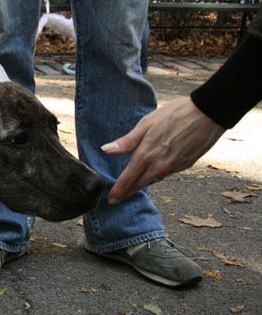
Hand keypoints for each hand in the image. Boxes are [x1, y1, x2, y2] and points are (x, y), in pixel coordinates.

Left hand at [102, 97, 224, 203]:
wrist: (209, 114)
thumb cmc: (176, 114)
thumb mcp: (147, 123)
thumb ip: (127, 141)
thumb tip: (106, 150)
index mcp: (147, 154)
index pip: (128, 178)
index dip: (119, 190)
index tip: (111, 199)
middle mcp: (160, 165)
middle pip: (140, 184)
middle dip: (127, 193)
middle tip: (117, 200)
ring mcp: (174, 167)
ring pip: (153, 180)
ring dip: (141, 185)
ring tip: (131, 189)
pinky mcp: (185, 165)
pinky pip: (166, 174)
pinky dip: (156, 177)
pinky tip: (151, 175)